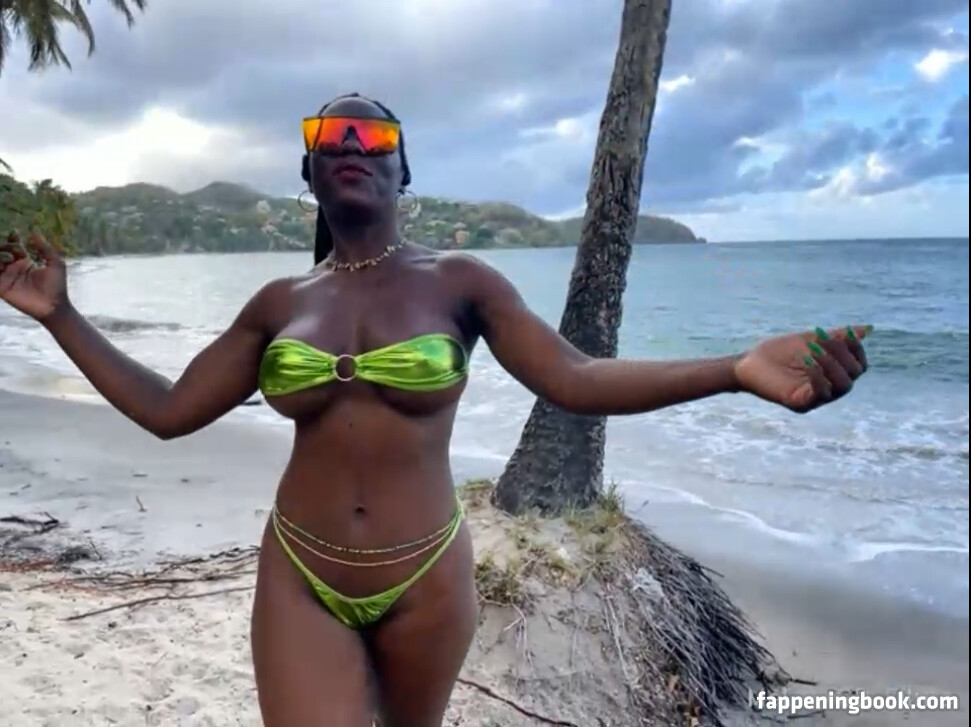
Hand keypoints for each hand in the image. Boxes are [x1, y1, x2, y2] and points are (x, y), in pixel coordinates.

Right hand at [0, 232, 68, 321]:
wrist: (53, 305)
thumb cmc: (57, 286)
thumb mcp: (55, 263)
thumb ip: (45, 248)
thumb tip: (34, 232)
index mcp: (26, 262)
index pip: (14, 246)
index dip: (12, 238)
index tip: (14, 232)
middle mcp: (14, 268)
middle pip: (1, 251)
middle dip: (4, 246)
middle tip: (13, 250)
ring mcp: (7, 277)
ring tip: (9, 259)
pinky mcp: (2, 288)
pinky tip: (2, 266)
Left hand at [733, 325, 870, 412]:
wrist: (749, 362)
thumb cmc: (778, 352)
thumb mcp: (810, 339)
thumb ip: (836, 336)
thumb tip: (865, 329)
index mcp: (834, 372)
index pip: (859, 365)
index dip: (856, 349)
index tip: (844, 333)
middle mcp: (830, 387)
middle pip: (854, 375)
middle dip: (841, 354)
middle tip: (820, 340)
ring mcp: (817, 398)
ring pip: (843, 387)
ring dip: (832, 365)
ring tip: (813, 350)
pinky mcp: (802, 404)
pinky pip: (821, 395)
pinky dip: (819, 376)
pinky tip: (808, 362)